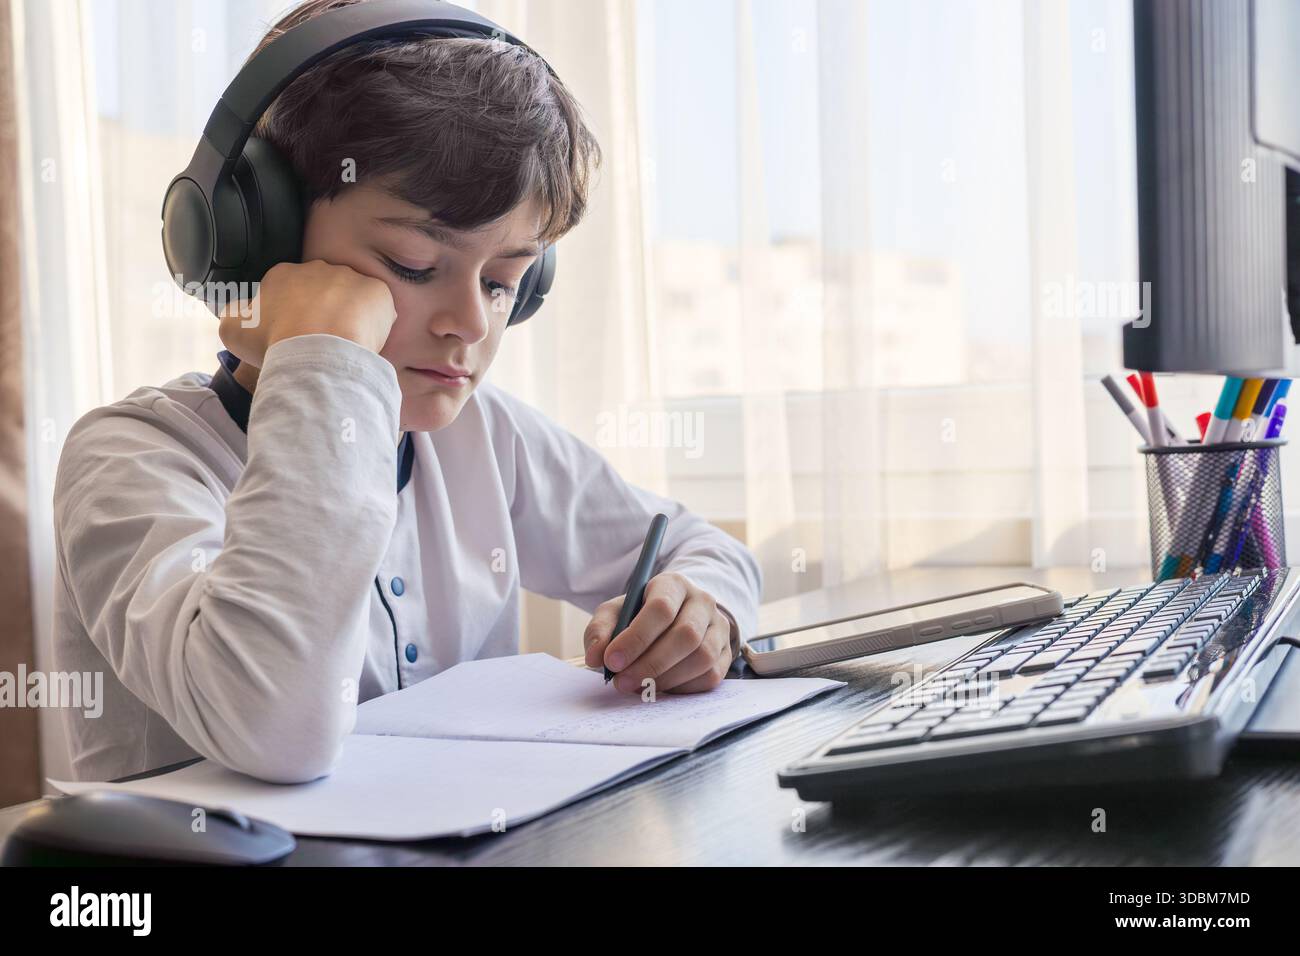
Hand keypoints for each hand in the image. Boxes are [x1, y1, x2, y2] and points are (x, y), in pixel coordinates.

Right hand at [217, 259, 397, 368]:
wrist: (317, 351)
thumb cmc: (274, 341)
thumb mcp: (233, 329)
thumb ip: (233, 314)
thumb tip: (239, 310)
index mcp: (282, 275)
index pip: (287, 291)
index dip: (290, 315)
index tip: (293, 336)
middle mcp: (317, 268)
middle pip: (320, 291)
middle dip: (321, 312)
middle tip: (320, 343)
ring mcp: (349, 278)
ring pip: (350, 297)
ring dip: (348, 316)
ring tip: (345, 345)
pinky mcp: (377, 291)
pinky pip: (378, 306)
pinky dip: (375, 321)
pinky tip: (366, 341)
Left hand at [583, 572, 734, 694]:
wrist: (676, 616)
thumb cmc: (641, 615)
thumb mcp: (616, 612)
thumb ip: (600, 630)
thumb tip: (595, 656)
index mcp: (673, 584)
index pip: (660, 609)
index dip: (635, 638)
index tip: (611, 661)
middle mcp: (703, 602)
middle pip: (685, 635)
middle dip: (650, 664)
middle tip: (622, 682)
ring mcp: (719, 627)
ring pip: (702, 657)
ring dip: (666, 679)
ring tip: (639, 687)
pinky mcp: (727, 652)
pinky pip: (711, 675)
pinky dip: (683, 687)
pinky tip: (661, 687)